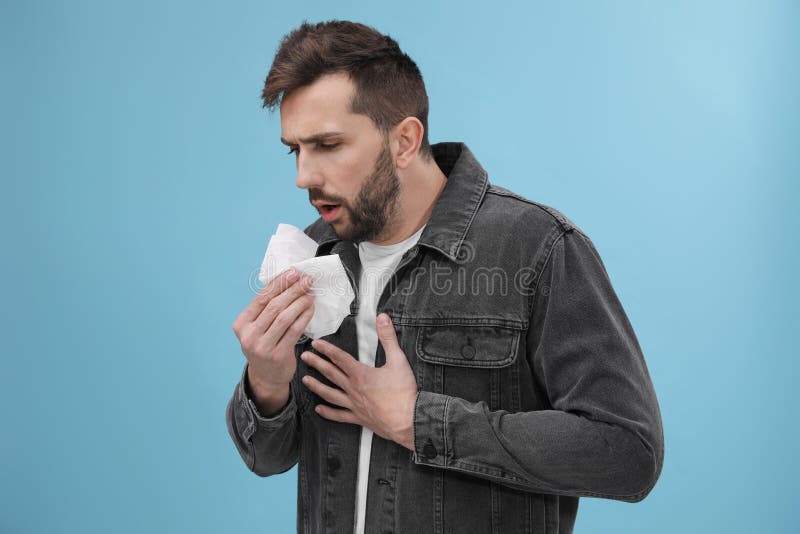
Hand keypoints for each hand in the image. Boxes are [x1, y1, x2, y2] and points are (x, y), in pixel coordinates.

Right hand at [232, 268, 315, 398]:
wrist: (266, 376)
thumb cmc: (265, 345)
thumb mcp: (258, 327)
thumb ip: (266, 309)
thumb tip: (289, 281)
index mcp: (241, 324)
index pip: (261, 297)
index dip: (279, 283)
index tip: (294, 272)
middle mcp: (248, 335)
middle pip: (274, 306)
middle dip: (293, 290)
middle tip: (307, 280)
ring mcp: (262, 346)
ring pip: (284, 317)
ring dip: (300, 302)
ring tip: (311, 293)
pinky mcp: (277, 355)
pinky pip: (294, 330)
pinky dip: (304, 317)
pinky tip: (311, 308)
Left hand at [300, 313, 417, 449]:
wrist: (408, 420)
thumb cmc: (403, 393)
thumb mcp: (399, 360)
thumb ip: (389, 338)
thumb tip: (383, 318)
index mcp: (361, 374)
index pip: (340, 358)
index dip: (327, 349)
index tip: (316, 343)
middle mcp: (353, 389)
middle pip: (331, 374)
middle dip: (316, 364)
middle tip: (304, 357)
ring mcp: (354, 405)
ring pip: (330, 394)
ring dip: (316, 386)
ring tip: (305, 381)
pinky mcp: (359, 418)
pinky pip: (339, 415)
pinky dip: (328, 413)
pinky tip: (319, 409)